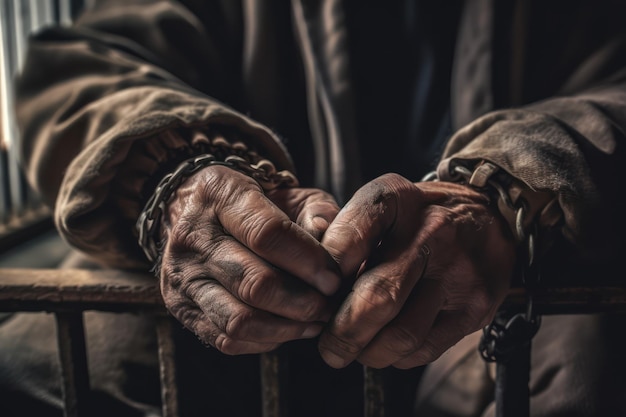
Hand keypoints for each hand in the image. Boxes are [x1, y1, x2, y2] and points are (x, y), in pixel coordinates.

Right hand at [158, 165, 340, 354]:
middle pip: (255, 283)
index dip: (308, 262)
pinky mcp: (180, 306)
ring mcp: (182, 274)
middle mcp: (192, 234)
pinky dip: (264, 341)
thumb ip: (319, 212)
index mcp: (219, 193)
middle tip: (329, 305)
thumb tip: (335, 252)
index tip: (334, 278)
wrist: (200, 210)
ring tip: (314, 321)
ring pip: (239, 320)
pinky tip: (287, 328)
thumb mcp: (291, 192)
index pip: (267, 234)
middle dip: (303, 302)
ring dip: (286, 328)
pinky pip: (226, 339)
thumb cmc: (258, 203)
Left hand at [318, 173, 515, 368]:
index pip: (351, 237)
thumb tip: (312, 288)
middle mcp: (431, 232)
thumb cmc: (420, 217)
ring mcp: (457, 272)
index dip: (325, 273)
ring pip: (401, 333)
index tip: (315, 293)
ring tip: (355, 350)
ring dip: (368, 352)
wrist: (490, 218)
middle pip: (377, 297)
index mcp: (398, 199)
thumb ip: (347, 238)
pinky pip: (425, 349)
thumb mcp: (384, 206)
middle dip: (342, 332)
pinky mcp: (474, 307)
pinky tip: (387, 345)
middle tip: (328, 346)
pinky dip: (397, 356)